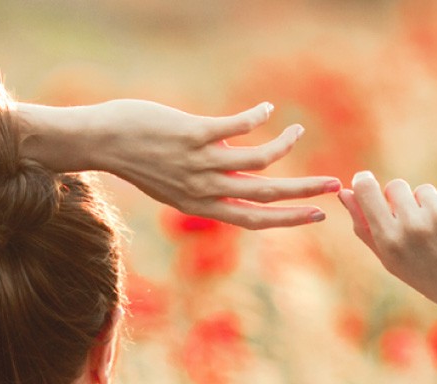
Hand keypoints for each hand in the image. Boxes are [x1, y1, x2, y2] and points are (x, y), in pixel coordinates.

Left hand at [82, 100, 340, 229]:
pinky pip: (237, 128)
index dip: (289, 220)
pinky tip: (267, 110)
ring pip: (258, 161)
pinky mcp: (193, 135)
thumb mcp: (176, 184)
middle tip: (333, 184)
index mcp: (203, 206)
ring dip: (285, 145)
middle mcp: (206, 190)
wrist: (103, 143)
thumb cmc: (139, 161)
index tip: (316, 215)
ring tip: (298, 131)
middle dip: (304, 192)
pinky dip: (257, 118)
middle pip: (267, 195)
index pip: (255, 220)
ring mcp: (200, 164)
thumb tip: (238, 170)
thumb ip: (209, 183)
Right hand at [339, 173, 436, 323]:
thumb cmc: (431, 280)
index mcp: (389, 242)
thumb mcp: (393, 261)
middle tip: (417, 228)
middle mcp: (412, 227)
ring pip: (424, 191)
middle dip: (403, 200)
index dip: (364, 182)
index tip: (365, 180)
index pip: (366, 190)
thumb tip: (344, 193)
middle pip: (395, 186)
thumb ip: (365, 229)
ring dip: (431, 207)